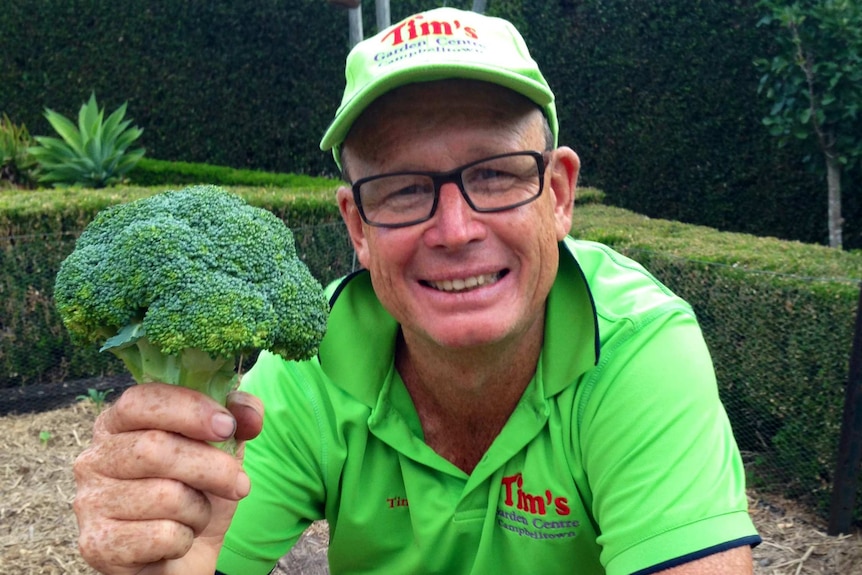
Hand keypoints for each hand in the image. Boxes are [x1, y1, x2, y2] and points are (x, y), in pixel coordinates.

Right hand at [73, 383, 263, 574]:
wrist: (182, 557)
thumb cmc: (196, 492)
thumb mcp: (222, 449)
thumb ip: (237, 418)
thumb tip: (250, 414)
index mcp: (117, 423)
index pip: (141, 400)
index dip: (189, 409)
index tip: (227, 426)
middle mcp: (93, 458)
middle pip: (155, 449)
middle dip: (212, 467)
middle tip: (239, 484)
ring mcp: (89, 502)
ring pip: (163, 495)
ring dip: (199, 509)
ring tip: (196, 514)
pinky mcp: (96, 544)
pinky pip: (160, 535)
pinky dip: (184, 538)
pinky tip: (176, 539)